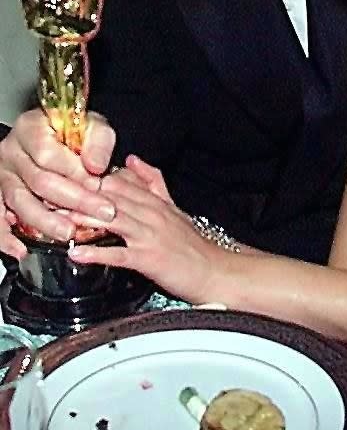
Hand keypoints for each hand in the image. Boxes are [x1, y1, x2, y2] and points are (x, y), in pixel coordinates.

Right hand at [0, 109, 116, 256]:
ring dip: (46, 221)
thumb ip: (98, 142)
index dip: (74, 171)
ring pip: (19, 202)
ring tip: (69, 232)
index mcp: (31, 128)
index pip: (48, 154)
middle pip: (38, 181)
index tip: (98, 183)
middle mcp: (11, 151)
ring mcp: (3, 175)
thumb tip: (95, 166)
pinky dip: (5, 238)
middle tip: (102, 212)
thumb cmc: (75, 132)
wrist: (59, 137)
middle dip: (74, 200)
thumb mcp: (93, 126)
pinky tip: (21, 249)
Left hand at [68, 168, 230, 304]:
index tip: (62, 174)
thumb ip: (152, 182)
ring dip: (83, 217)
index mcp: (154, 201)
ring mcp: (149, 235)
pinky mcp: (149, 258)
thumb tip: (131, 160)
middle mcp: (151, 214)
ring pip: (112, 220)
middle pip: (110, 197)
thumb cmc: (193, 243)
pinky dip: (97, 253)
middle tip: (48, 190)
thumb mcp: (173, 206)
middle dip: (79, 193)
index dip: (89, 177)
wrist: (215, 270)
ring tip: (55, 216)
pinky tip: (77, 253)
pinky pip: (119, 254)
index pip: (118, 182)